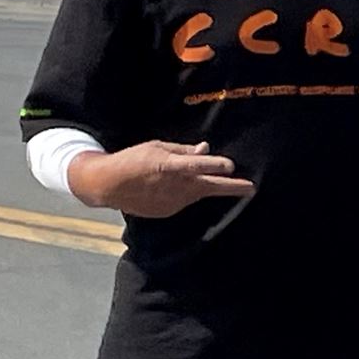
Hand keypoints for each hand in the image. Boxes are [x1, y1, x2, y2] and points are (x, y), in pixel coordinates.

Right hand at [69, 141, 254, 218]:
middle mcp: (173, 186)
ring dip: (208, 187)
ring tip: (224, 181)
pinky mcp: (168, 211)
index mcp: (168, 166)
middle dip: (232, 188)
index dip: (213, 165)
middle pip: (208, 187)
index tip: (230, 166)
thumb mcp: (157, 147)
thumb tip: (206, 149)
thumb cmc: (133, 160)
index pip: (196, 166)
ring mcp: (171, 201)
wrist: (107, 186)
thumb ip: (183, 151)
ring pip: (198, 193)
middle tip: (252, 188)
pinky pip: (184, 200)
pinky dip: (187, 193)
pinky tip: (175, 187)